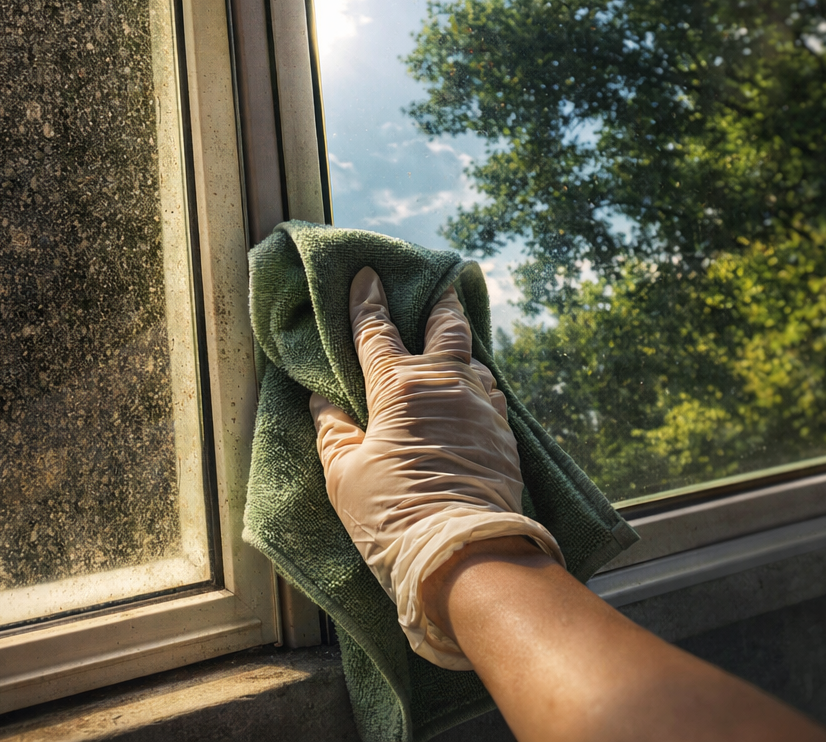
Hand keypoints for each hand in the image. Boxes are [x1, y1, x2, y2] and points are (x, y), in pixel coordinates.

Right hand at [309, 266, 562, 668]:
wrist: (463, 551)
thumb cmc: (392, 515)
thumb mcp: (345, 475)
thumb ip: (333, 432)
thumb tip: (321, 402)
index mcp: (397, 387)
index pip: (376, 330)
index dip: (367, 301)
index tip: (367, 275)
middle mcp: (445, 384)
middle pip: (447, 327)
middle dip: (441, 303)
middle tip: (442, 286)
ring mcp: (481, 407)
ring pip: (476, 361)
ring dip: (463, 350)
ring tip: (456, 348)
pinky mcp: (504, 435)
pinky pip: (492, 397)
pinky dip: (480, 389)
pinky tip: (475, 397)